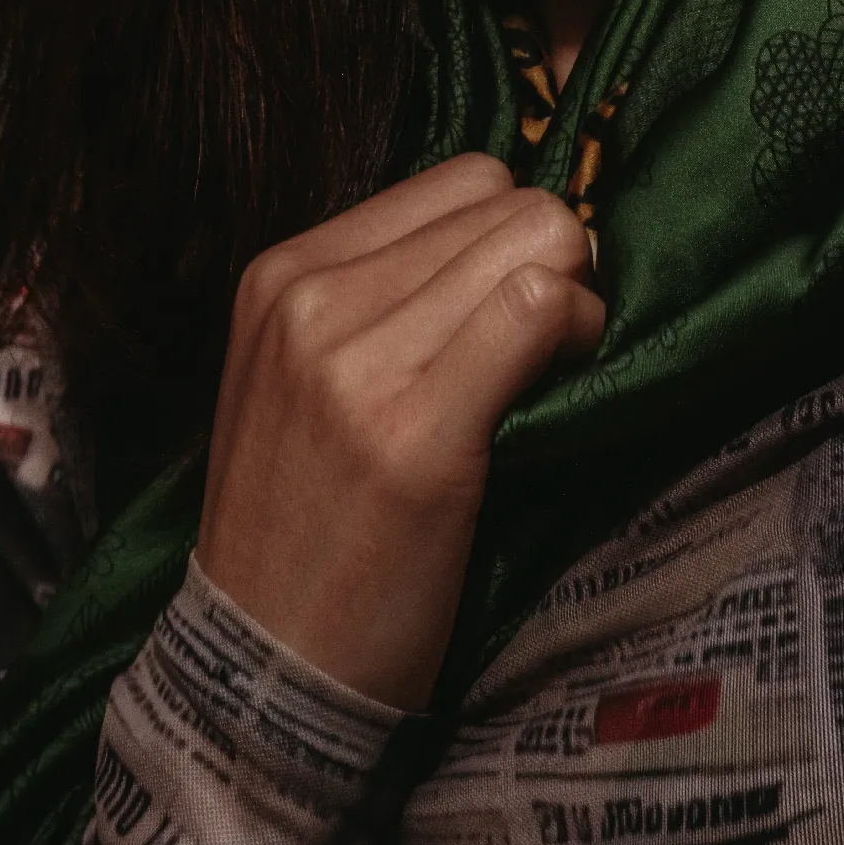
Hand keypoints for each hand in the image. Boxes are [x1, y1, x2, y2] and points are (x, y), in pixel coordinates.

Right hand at [195, 154, 604, 710]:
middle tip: (548, 339)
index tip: (516, 299)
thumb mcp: (296, 375)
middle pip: (501, 197)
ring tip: (552, 368)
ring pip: (534, 239)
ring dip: (576, 297)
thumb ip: (374, 293)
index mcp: (280, 272)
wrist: (263, 668)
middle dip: (550, 256)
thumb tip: (505, 233)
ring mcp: (358, 362)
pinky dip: (580, 335)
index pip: (456, 177)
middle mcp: (310, 297)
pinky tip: (564, 386)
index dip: (508, 232)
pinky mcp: (420, 434)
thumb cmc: (301, 523)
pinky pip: (538, 310)